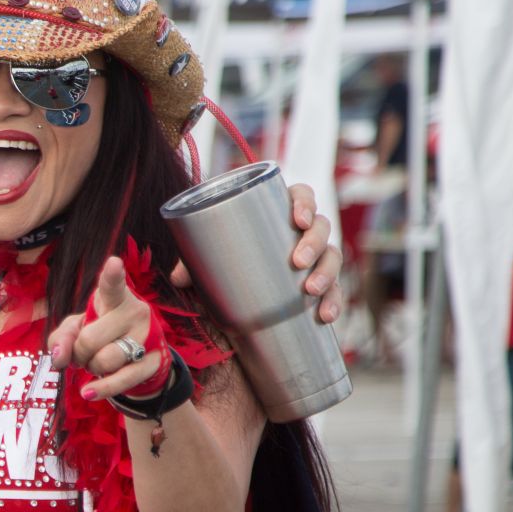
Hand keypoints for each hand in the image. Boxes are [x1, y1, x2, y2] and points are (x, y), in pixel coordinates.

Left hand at [49, 258, 163, 401]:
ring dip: (92, 367)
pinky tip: (88, 392)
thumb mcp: (76, 328)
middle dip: (79, 353)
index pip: (112, 286)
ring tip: (97, 361)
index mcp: (116, 298)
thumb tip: (60, 356)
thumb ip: (61, 337)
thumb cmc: (102, 332)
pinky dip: (101, 388)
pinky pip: (121, 379)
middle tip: (85, 352)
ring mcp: (147, 338)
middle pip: (90, 339)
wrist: (139, 355)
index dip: (112, 276)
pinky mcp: (153, 362)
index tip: (113, 263)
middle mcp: (135, 313)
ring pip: (104, 360)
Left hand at [168, 180, 340, 324]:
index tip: (298, 219)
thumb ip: (192, 265)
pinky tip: (326, 316)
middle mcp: (300, 233)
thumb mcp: (207, 262)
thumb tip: (178, 278)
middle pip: (320, 226)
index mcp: (277, 214)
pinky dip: (333, 302)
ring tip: (310, 291)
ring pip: (332, 257)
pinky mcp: (319, 285)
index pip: (301, 195)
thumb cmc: (224, 264)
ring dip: (326, 273)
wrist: (235, 303)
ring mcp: (314, 258)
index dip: (305, 202)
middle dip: (314, 242)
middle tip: (298, 261)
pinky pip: (334, 290)